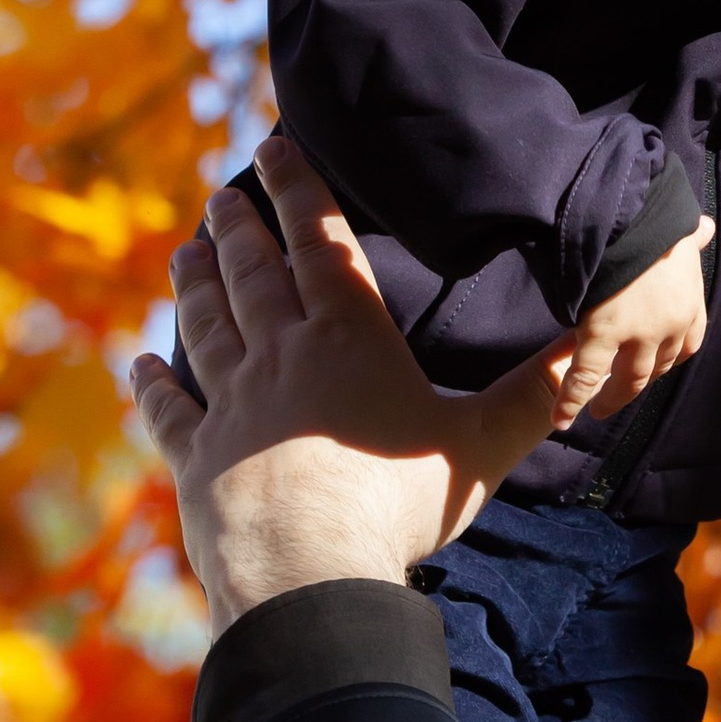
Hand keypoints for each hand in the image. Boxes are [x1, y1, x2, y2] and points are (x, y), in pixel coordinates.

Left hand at [130, 136, 571, 632]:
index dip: (299, 191)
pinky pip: (169, 408)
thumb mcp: (481, 445)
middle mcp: (281, 354)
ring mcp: (231, 404)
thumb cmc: (400, 502)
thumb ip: (528, 398)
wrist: (311, 572)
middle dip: (239, 225)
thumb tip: (579, 356)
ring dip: (195, 283)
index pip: (320, 244)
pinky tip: (141, 363)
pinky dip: (153, 383)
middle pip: (254, 273)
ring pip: (206, 325)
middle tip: (224, 192)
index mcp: (347, 336)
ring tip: (186, 250)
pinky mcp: (197, 456)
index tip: (276, 149)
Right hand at [556, 216, 714, 426]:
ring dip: (612, 400)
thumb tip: (705, 227)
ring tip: (597, 411)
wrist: (627, 210)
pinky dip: (571, 400)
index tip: (653, 366)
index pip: (686, 347)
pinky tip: (560, 419)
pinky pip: (586, 376)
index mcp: (690, 305)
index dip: (668, 360)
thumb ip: (690, 239)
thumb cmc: (650, 218)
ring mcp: (637, 334)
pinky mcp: (602, 334)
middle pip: (656, 368)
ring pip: (627, 382)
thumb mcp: (678, 231)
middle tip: (619, 394)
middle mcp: (670, 327)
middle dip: (638, 384)